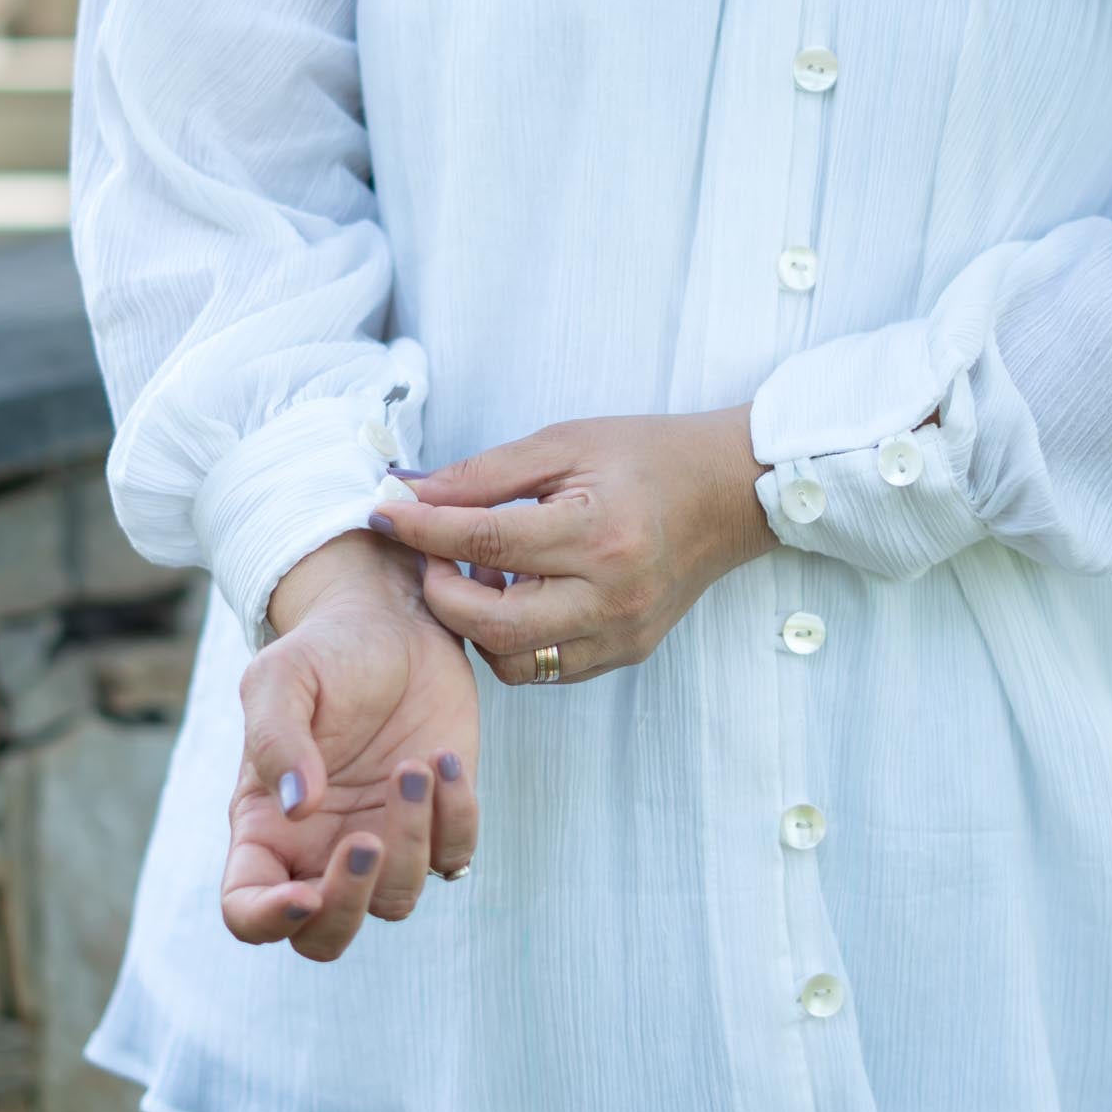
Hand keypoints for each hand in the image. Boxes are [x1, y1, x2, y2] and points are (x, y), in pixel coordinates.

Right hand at [222, 531, 479, 961]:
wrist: (394, 618)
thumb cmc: (324, 650)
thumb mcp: (282, 677)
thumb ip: (276, 739)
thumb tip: (298, 809)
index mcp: (266, 824)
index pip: (246, 909)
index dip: (268, 920)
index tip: (302, 894)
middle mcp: (321, 846)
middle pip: (326, 935)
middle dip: (349, 904)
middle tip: (366, 840)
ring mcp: (384, 835)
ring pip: (396, 899)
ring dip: (410, 841)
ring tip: (413, 766)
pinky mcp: (442, 816)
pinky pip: (456, 854)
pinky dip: (457, 817)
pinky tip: (444, 758)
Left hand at [367, 409, 775, 685]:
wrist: (727, 491)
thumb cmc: (646, 456)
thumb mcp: (563, 443)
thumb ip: (484, 474)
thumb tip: (411, 494)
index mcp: (599, 533)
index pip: (485, 544)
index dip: (422, 530)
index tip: (384, 513)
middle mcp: (613, 596)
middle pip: (492, 624)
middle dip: (440, 593)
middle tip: (431, 555)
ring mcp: (622, 634)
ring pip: (513, 661)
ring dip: (476, 624)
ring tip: (481, 576)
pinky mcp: (626, 654)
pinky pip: (545, 668)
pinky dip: (514, 639)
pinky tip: (518, 594)